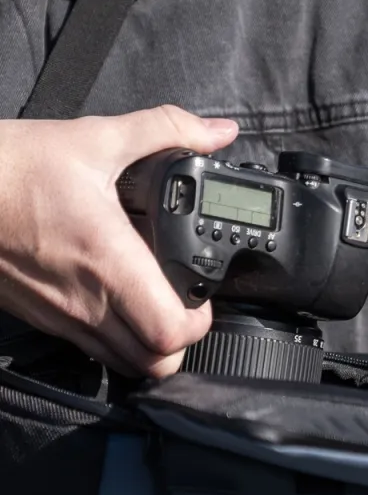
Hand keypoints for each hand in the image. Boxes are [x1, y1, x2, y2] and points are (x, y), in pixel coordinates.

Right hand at [0, 106, 238, 376]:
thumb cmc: (12, 167)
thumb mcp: (95, 138)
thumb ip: (166, 130)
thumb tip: (218, 130)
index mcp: (108, 261)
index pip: (168, 331)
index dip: (198, 323)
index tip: (203, 297)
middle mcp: (86, 302)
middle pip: (153, 362)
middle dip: (181, 342)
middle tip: (184, 305)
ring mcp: (60, 317)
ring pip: (123, 364)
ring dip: (149, 346)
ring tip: (156, 306)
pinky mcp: (40, 318)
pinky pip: (89, 350)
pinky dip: (115, 340)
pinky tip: (117, 302)